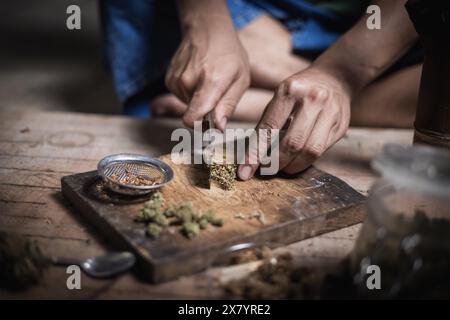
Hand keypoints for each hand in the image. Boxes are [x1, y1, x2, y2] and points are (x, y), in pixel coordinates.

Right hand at [165, 16, 249, 130]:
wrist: (207, 29)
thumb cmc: (229, 54)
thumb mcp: (240, 80)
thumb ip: (228, 106)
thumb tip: (218, 128)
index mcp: (210, 82)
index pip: (192, 118)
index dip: (202, 128)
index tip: (212, 125)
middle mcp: (188, 81)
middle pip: (193, 115)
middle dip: (206, 112)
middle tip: (217, 94)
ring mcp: (176, 80)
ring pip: (188, 107)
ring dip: (199, 101)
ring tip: (208, 82)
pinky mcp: (169, 79)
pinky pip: (181, 98)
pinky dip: (191, 93)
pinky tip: (198, 78)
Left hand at [238, 66, 350, 179]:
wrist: (334, 78)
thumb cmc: (299, 91)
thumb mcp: (279, 98)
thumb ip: (267, 123)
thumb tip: (251, 156)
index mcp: (290, 90)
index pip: (268, 129)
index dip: (255, 153)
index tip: (245, 171)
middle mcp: (312, 99)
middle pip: (292, 143)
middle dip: (275, 163)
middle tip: (266, 170)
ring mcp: (330, 112)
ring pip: (309, 151)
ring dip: (292, 166)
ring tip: (282, 167)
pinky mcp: (341, 126)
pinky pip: (322, 151)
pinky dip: (306, 160)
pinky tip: (297, 160)